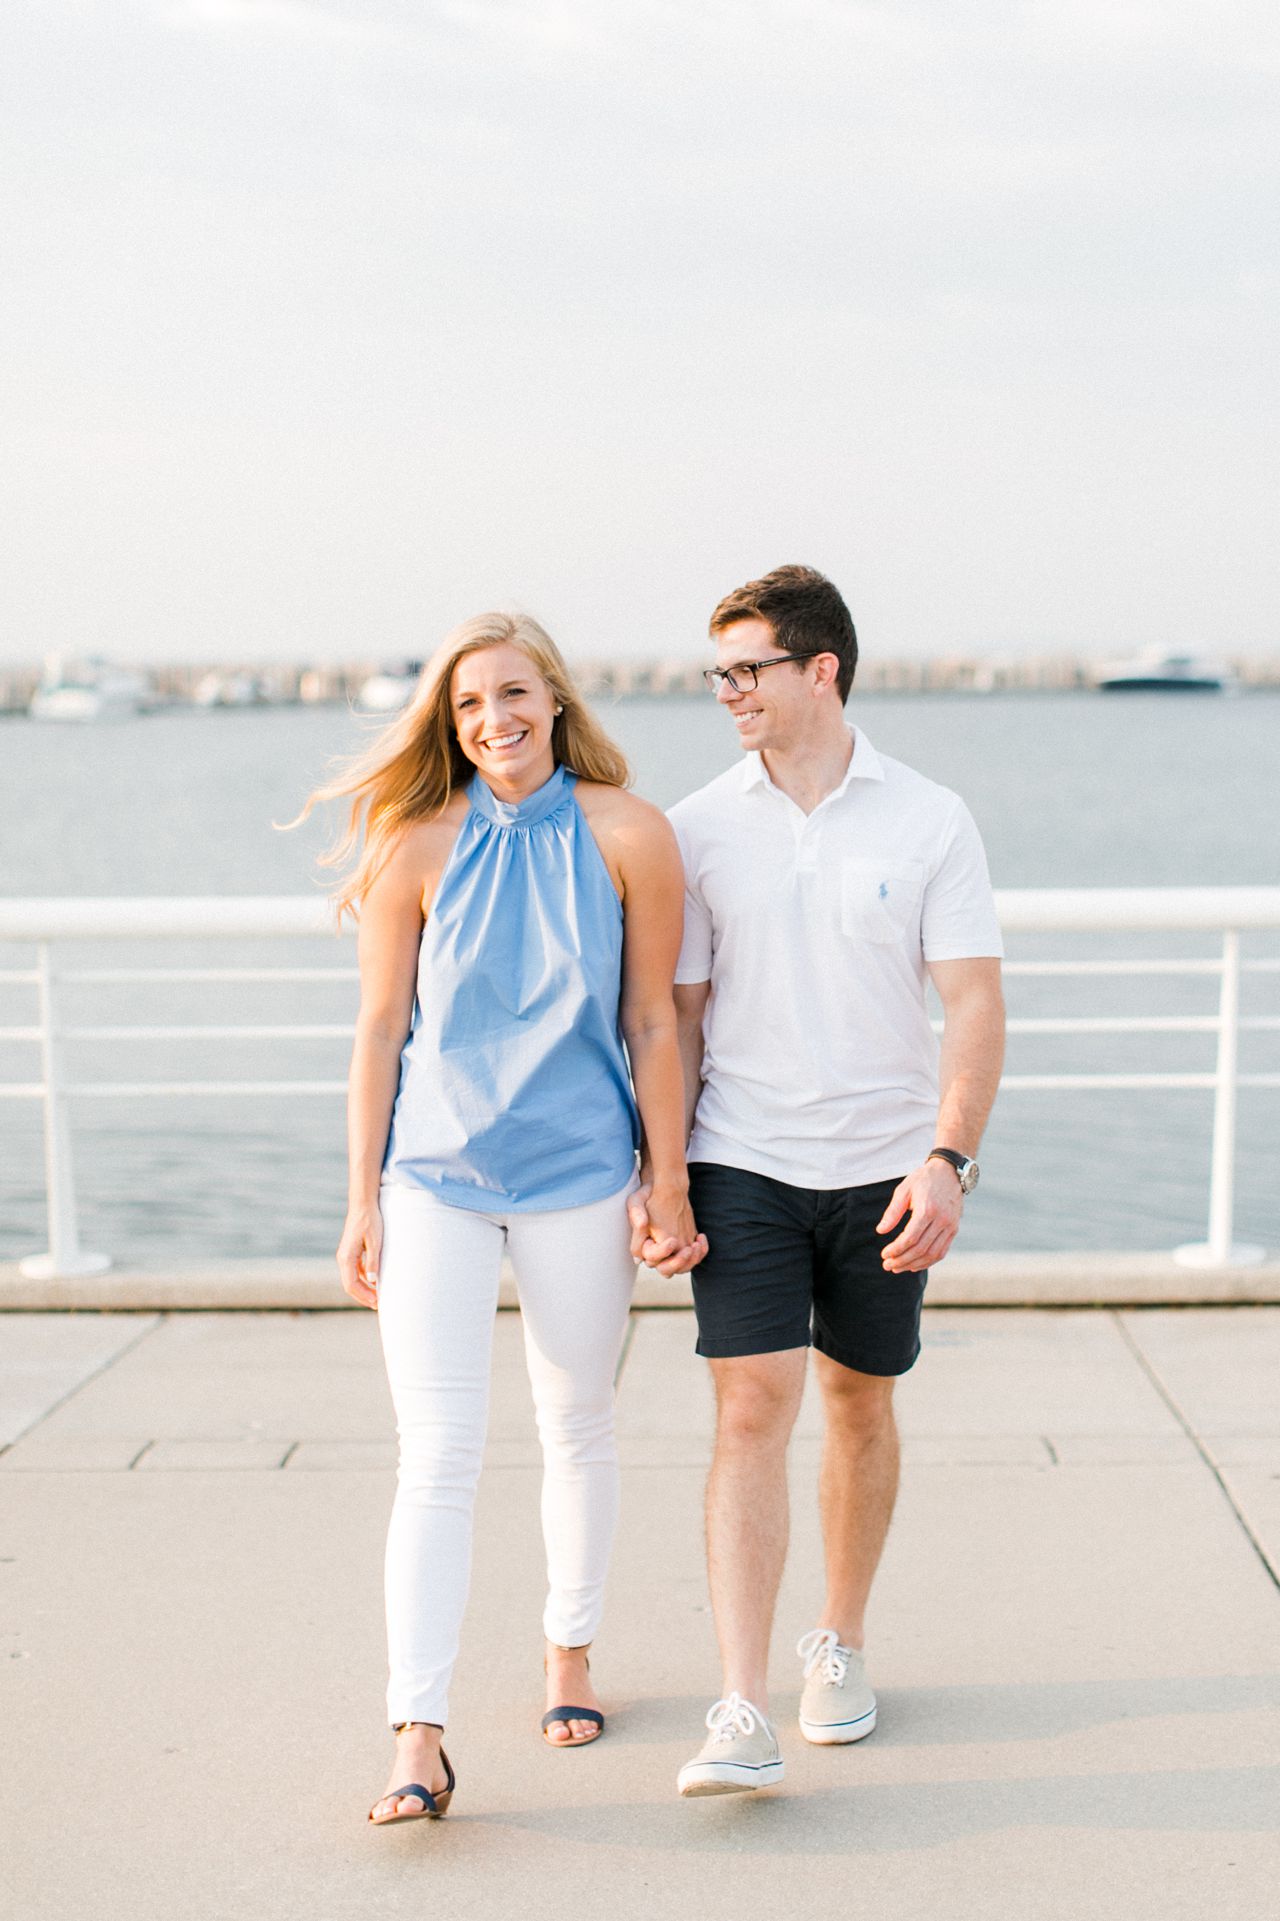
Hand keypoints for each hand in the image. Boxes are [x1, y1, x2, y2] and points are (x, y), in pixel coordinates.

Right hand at [337, 1201, 382, 1307]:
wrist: (363, 1204)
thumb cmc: (370, 1221)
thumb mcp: (375, 1241)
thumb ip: (373, 1261)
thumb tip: (372, 1280)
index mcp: (346, 1257)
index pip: (351, 1284)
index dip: (363, 1296)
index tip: (376, 1303)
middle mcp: (343, 1258)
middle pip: (350, 1285)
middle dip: (363, 1296)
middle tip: (378, 1305)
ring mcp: (345, 1255)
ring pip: (352, 1279)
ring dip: (363, 1289)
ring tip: (377, 1296)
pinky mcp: (351, 1252)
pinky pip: (354, 1271)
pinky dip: (363, 1279)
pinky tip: (374, 1282)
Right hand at [626, 1181, 708, 1276]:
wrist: (663, 1188)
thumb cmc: (647, 1194)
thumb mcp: (637, 1200)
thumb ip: (636, 1213)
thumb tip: (641, 1226)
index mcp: (643, 1245)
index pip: (651, 1258)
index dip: (663, 1252)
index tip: (672, 1240)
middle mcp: (656, 1252)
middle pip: (666, 1270)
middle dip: (678, 1262)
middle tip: (688, 1249)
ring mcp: (671, 1251)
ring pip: (683, 1268)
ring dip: (692, 1260)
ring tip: (697, 1243)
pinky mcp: (683, 1246)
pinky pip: (694, 1259)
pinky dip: (701, 1253)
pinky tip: (701, 1237)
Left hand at [876, 1158, 963, 1273]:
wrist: (950, 1172)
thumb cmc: (923, 1179)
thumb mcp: (904, 1190)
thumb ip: (892, 1212)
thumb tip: (881, 1231)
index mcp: (927, 1209)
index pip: (910, 1238)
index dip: (896, 1250)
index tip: (884, 1255)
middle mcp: (941, 1220)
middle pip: (920, 1249)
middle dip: (902, 1260)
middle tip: (887, 1265)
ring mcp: (950, 1226)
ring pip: (932, 1254)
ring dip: (914, 1264)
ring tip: (898, 1267)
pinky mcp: (954, 1229)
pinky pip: (942, 1251)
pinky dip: (928, 1262)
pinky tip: (914, 1265)